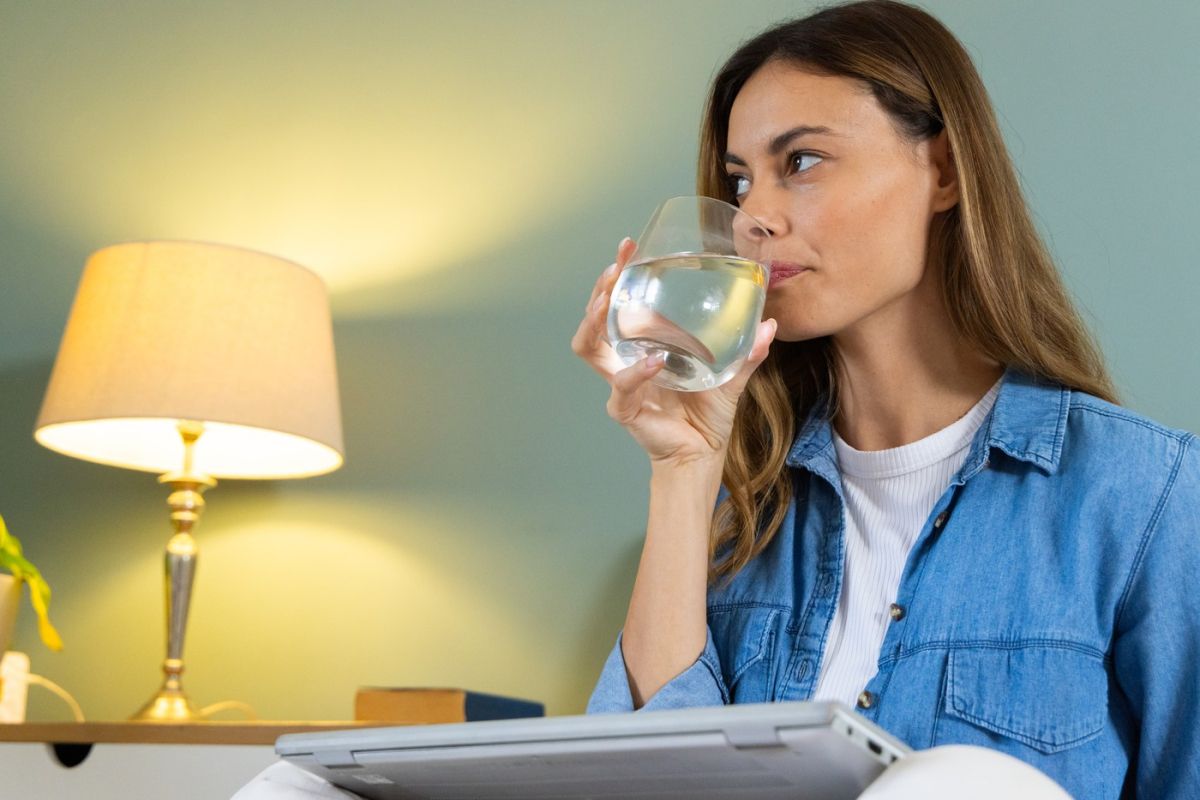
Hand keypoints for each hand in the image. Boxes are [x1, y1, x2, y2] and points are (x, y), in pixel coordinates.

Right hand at [571, 238, 777, 469]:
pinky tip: (653, 359)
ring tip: (607, 301)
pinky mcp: (625, 407)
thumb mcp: (731, 375)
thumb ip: (748, 352)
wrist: (702, 453)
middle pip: (595, 317)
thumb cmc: (707, 413)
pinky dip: (635, 372)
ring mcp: (621, 382)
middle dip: (600, 288)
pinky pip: (621, 386)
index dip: (620, 274)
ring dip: (594, 321)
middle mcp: (626, 359)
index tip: (629, 246)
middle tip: (616, 267)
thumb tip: (770, 323)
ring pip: (588, 346)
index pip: (621, 302)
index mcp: (644, 344)